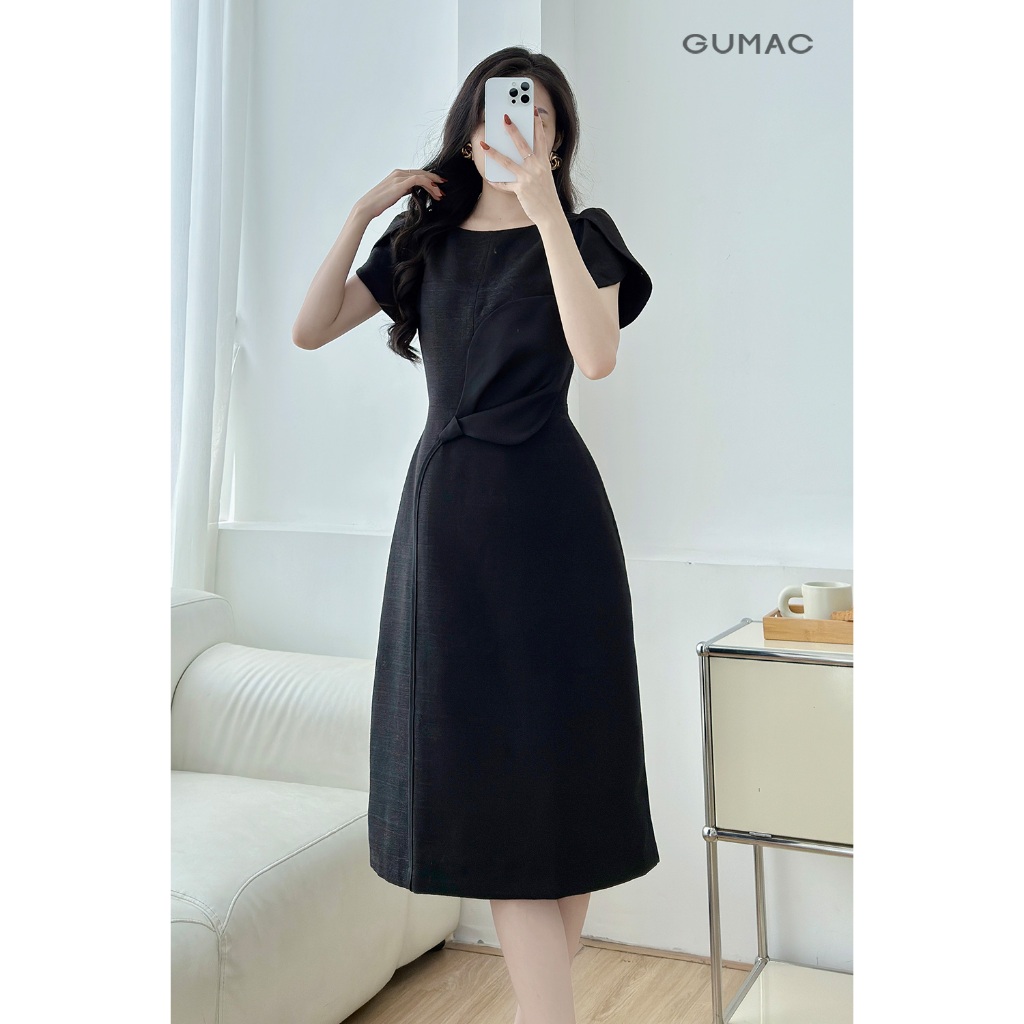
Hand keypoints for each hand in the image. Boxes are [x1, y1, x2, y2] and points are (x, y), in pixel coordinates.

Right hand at [357, 167, 445, 220]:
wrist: (367, 207)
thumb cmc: (378, 204)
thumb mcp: (394, 195)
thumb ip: (404, 190)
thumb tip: (413, 191)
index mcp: (397, 174)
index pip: (418, 173)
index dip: (430, 180)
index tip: (439, 188)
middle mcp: (399, 172)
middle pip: (422, 172)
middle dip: (435, 181)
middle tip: (444, 189)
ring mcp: (399, 176)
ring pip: (423, 175)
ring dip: (434, 185)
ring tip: (441, 195)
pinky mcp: (400, 182)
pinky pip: (419, 179)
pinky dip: (429, 184)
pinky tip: (435, 192)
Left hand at [482, 108, 561, 226]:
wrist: (550, 213)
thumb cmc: (546, 195)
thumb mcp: (545, 176)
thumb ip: (536, 164)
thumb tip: (523, 155)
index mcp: (544, 162)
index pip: (541, 139)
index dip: (537, 123)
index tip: (532, 110)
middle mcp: (537, 167)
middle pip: (523, 145)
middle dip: (513, 130)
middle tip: (505, 118)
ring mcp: (528, 178)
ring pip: (508, 162)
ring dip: (494, 152)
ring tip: (484, 144)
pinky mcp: (520, 190)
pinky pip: (505, 184)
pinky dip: (496, 182)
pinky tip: (488, 177)